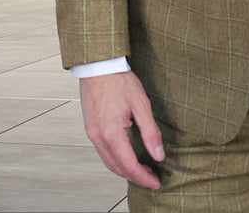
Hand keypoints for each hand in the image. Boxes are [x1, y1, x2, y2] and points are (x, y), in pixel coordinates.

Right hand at [79, 70, 164, 188]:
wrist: (98, 65)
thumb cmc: (119, 80)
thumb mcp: (141, 104)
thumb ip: (150, 132)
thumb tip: (159, 154)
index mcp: (112, 134)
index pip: (129, 165)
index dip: (144, 177)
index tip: (156, 182)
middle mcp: (99, 138)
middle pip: (118, 168)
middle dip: (135, 176)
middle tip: (151, 177)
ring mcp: (92, 134)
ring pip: (108, 162)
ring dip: (125, 170)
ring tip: (141, 169)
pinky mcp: (90, 129)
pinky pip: (103, 152)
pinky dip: (115, 160)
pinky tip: (126, 156)